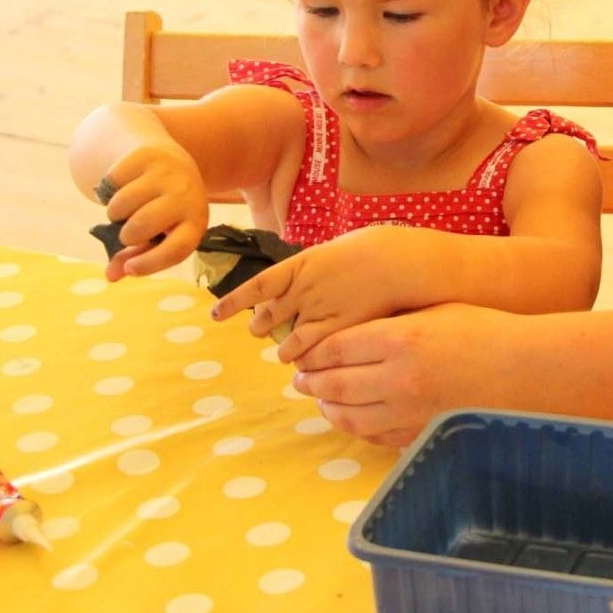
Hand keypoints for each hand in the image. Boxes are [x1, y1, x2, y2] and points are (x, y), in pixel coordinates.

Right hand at [101, 144, 207, 280]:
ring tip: (125, 208)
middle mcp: (187, 195)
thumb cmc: (162, 208)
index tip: (129, 269)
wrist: (167, 159)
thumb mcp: (159, 233)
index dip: (151, 264)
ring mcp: (168, 173)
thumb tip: (111, 276)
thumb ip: (136, 256)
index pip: (177, 249)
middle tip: (128, 231)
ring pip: (122, 204)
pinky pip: (112, 181)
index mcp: (196, 221)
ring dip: (114, 212)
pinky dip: (108, 189)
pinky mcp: (147, 155)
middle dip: (127, 234)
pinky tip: (121, 186)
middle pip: (142, 225)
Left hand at [209, 226, 418, 360]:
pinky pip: (307, 350)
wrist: (396, 263)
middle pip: (268, 316)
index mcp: (298, 266)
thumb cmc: (370, 251)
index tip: (216, 314)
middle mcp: (301, 290)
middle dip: (261, 325)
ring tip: (283, 353)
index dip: (234, 301)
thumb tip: (298, 279)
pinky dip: (302, 357)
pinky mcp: (334, 329)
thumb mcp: (330, 252)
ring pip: (285, 338)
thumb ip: (310, 269)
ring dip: (282, 347)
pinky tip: (303, 361)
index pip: (257, 286)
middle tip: (258, 331)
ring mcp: (317, 311)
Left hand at [286, 304, 510, 444]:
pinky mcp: (420, 434)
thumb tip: (350, 335)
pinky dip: (356, 428)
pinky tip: (353, 419)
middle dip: (312, 384)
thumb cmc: (484, 331)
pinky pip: (376, 436)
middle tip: (301, 381)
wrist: (525, 370)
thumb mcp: (434, 312)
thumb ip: (391, 325)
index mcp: (400, 340)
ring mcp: (409, 412)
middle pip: (336, 385)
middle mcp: (398, 379)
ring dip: (329, 409)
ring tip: (322, 401)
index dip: (314, 354)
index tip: (304, 355)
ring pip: (350, 417)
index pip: (337, 349)